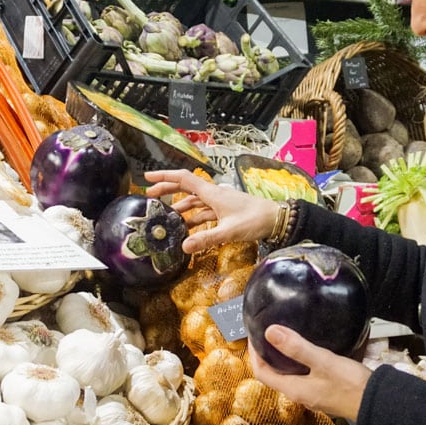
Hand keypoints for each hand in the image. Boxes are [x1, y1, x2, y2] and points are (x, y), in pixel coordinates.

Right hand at [143, 168, 280, 253]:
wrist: (277, 219)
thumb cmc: (255, 220)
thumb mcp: (229, 231)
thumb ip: (206, 239)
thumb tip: (184, 247)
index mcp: (212, 193)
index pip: (183, 179)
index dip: (164, 177)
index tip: (148, 178)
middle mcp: (214, 194)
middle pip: (185, 188)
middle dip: (167, 190)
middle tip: (150, 196)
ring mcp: (220, 202)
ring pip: (194, 201)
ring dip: (179, 206)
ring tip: (165, 214)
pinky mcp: (225, 211)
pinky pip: (204, 211)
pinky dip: (193, 217)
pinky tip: (187, 227)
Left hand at [248, 325, 371, 421]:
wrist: (377, 403)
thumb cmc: (349, 384)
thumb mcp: (322, 362)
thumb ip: (297, 348)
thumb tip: (269, 332)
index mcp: (294, 389)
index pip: (262, 373)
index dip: (254, 355)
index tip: (253, 336)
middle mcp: (300, 394)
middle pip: (274, 375)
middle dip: (267, 355)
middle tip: (266, 334)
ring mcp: (313, 394)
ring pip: (289, 375)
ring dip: (282, 358)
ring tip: (285, 338)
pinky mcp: (325, 391)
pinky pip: (303, 375)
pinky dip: (298, 361)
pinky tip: (307, 349)